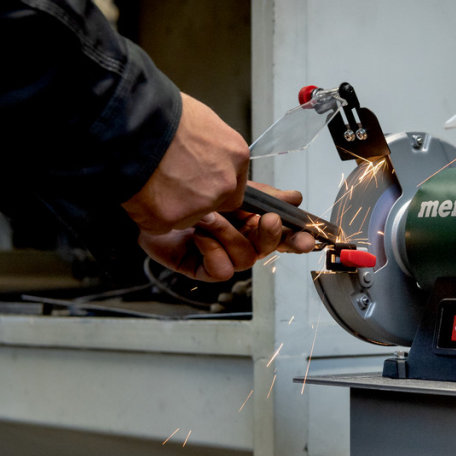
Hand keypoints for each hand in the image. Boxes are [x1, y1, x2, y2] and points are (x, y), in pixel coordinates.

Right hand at [121, 92, 250, 233]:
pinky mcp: (170, 218)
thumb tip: (206, 155)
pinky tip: (138, 191)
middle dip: (195, 198)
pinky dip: (147, 214)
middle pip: (214, 204)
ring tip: (150, 181)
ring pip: (188, 216)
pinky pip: (159, 224)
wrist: (132, 122)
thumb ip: (213, 147)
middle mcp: (225, 183)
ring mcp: (200, 204)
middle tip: (170, 182)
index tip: (196, 180)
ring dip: (171, 207)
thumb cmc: (163, 113)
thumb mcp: (202, 120)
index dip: (212, 185)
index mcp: (236, 156)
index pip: (234, 185)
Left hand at [138, 182, 316, 281]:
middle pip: (267, 248)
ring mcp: (219, 255)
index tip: (307, 237)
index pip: (279, 233)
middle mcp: (237, 240)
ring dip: (230, 234)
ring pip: (245, 258)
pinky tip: (199, 234)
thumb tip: (295, 198)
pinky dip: (213, 249)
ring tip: (211, 215)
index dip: (295, 237)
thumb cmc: (185, 186)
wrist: (148, 188)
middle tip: (268, 220)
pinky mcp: (201, 268)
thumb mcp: (231, 185)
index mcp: (248, 220)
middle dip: (271, 236)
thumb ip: (264, 194)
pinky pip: (222, 270)